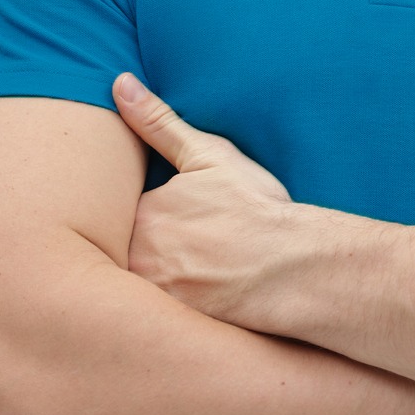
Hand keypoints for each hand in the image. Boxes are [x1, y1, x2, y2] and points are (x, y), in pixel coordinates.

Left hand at [113, 73, 292, 319]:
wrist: (295, 268)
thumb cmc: (255, 208)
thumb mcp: (207, 154)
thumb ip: (157, 121)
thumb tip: (119, 83)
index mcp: (140, 214)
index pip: (123, 215)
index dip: (151, 218)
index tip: (181, 221)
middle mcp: (136, 260)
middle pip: (127, 253)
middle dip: (149, 251)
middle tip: (193, 250)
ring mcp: (153, 298)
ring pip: (137, 287)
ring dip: (159, 280)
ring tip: (198, 276)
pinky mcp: (172, 330)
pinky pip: (156, 322)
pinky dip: (170, 311)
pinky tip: (203, 301)